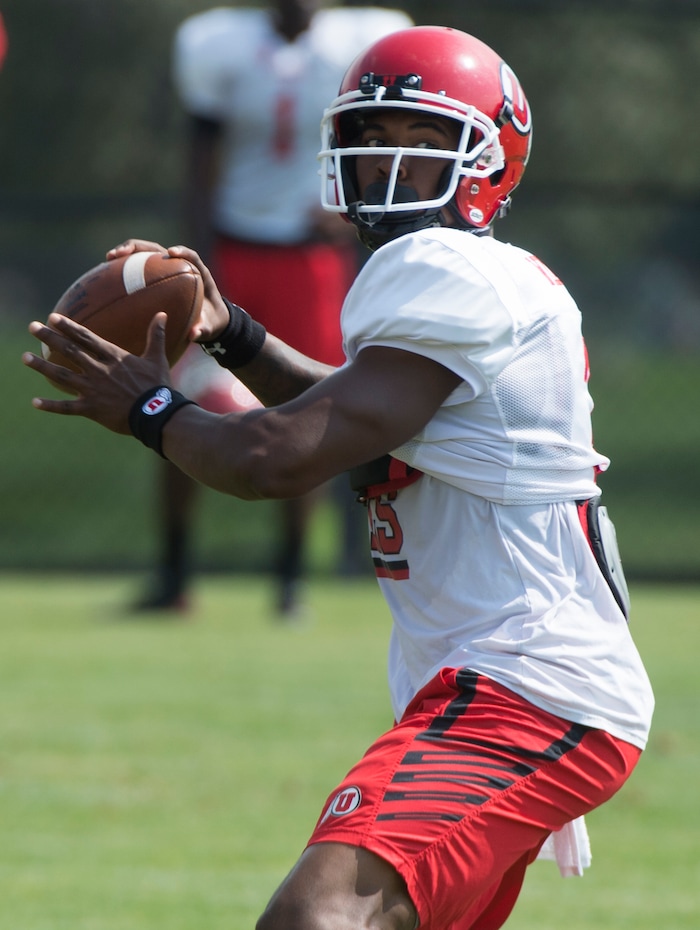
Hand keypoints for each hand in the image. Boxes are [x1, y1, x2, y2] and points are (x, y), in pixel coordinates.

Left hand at [22, 311, 171, 432]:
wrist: (157, 413)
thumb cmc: (158, 385)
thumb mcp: (157, 358)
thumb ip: (156, 335)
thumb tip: (163, 314)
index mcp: (113, 357)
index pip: (86, 337)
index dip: (68, 327)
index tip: (52, 317)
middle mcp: (99, 370)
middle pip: (69, 351)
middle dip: (49, 338)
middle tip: (32, 327)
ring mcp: (93, 389)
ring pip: (62, 376)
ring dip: (42, 366)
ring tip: (25, 358)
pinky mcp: (92, 409)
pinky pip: (67, 407)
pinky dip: (51, 405)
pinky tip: (34, 402)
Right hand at [106, 239, 230, 341]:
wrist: (208, 320)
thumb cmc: (210, 322)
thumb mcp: (209, 328)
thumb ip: (203, 330)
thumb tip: (194, 334)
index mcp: (198, 274)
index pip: (191, 257)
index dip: (182, 252)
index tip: (171, 253)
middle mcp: (179, 266)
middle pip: (158, 250)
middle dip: (139, 248)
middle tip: (123, 253)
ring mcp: (165, 269)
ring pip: (144, 255)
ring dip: (126, 253)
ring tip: (109, 258)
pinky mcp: (154, 276)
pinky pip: (138, 269)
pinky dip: (123, 269)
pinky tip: (107, 273)